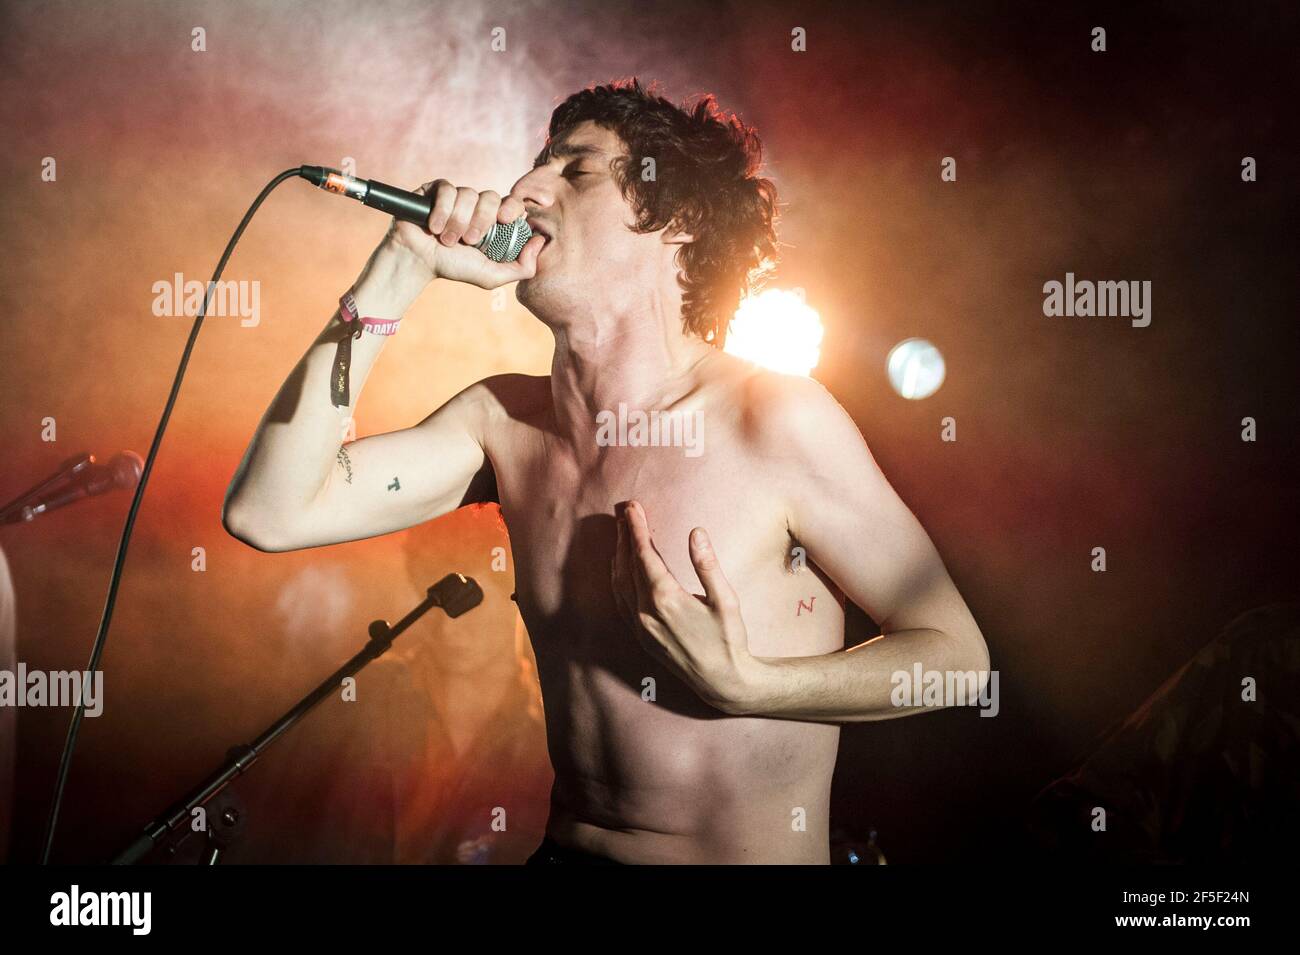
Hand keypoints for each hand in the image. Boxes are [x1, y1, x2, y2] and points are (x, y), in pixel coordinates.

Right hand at [383, 179, 543, 288]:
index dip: (512, 206)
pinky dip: (441, 211)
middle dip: (480, 221)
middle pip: (491, 197)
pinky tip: (433, 227)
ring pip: (468, 195)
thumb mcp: (492, 275)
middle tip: (468, 241)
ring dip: (457, 222)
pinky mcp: (436, 189)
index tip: (505, 219)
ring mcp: (457, 196)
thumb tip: (540, 241)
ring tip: (446, 240)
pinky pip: (447, 189)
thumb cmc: (455, 268)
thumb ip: (521, 267)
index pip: (512, 203)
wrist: (418, 262)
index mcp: (494, 221)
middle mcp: (477, 205)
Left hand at [610, 500, 757, 712]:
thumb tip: (696, 532)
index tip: (633, 507)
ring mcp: (640, 626)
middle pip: (627, 564)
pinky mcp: (640, 636)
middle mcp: (645, 612)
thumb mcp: (725, 599)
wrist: (722, 681)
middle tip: (625, 511)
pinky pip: (621, 600)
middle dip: (625, 535)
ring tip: (622, 532)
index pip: (644, 554)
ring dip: (619, 555)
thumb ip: (707, 564)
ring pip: (620, 582)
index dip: (636, 528)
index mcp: (665, 599)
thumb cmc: (729, 639)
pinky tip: (621, 568)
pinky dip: (618, 578)